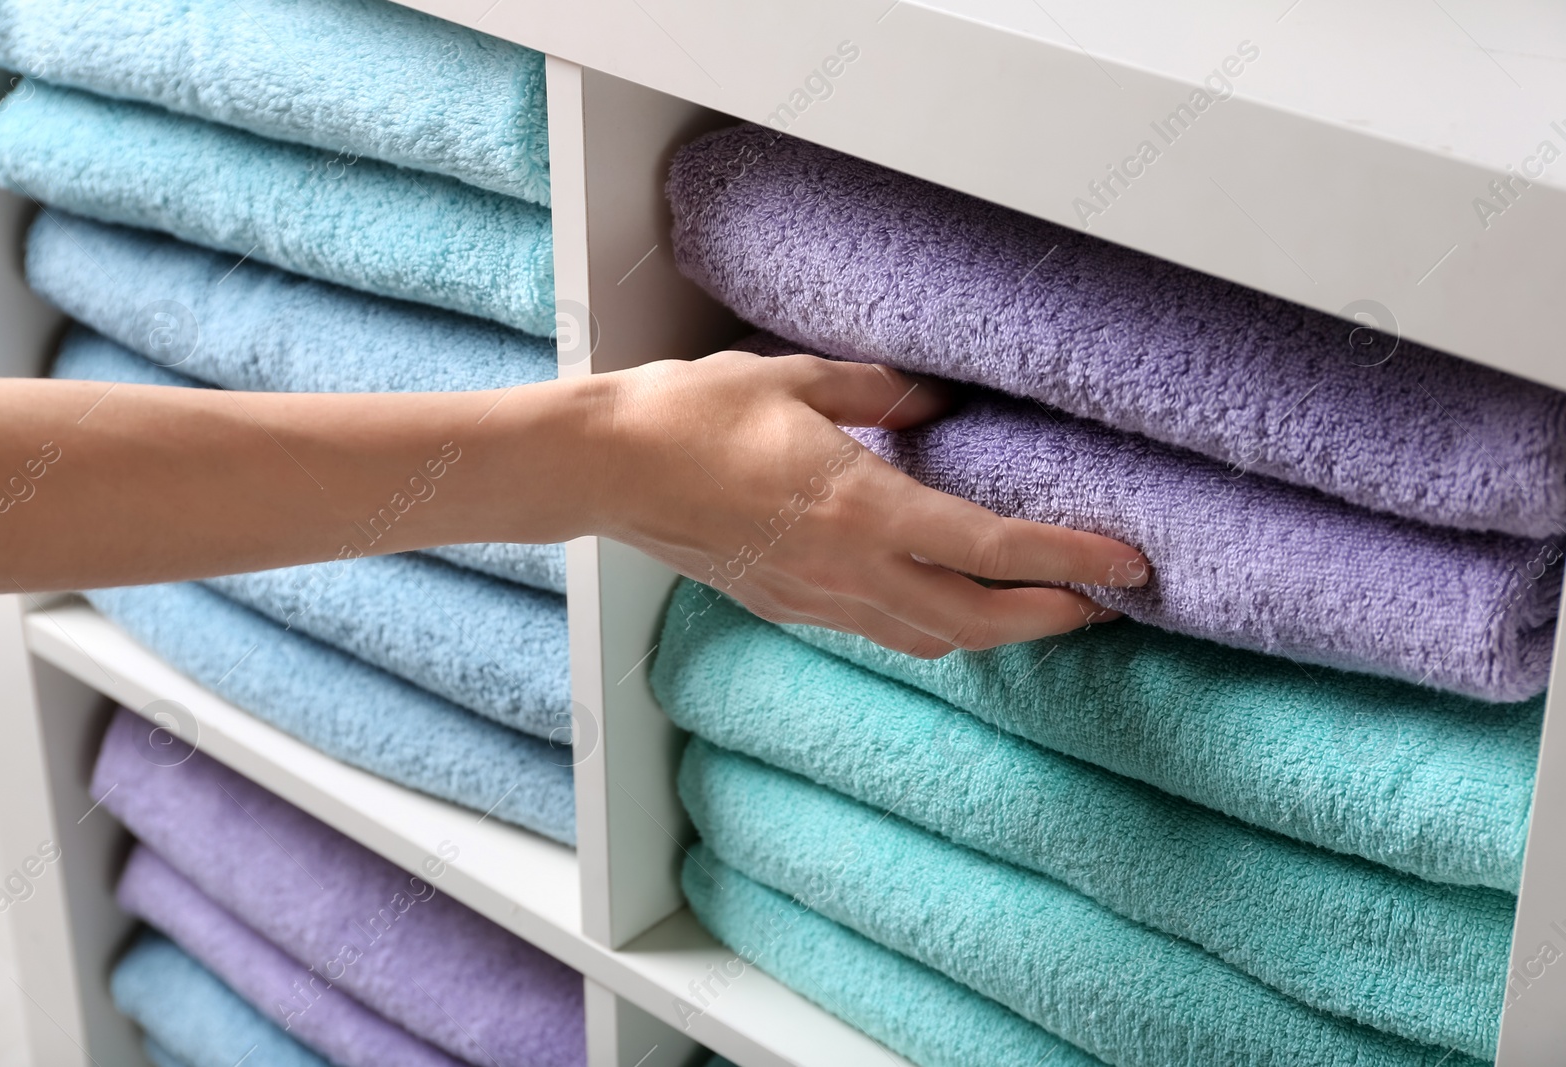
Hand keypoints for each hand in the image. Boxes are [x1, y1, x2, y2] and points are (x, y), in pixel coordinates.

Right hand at [589, 350, 1150, 657]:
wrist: (606, 469)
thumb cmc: (691, 416)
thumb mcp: (796, 381)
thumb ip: (878, 393)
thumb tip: (933, 401)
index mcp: (862, 509)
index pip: (991, 550)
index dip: (1069, 560)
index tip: (1127, 566)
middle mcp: (848, 570)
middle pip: (975, 621)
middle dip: (1048, 618)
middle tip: (1101, 604)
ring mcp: (815, 599)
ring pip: (929, 640)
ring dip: (992, 630)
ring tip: (1037, 607)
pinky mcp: (787, 606)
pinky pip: (880, 631)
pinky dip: (932, 625)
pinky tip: (943, 601)